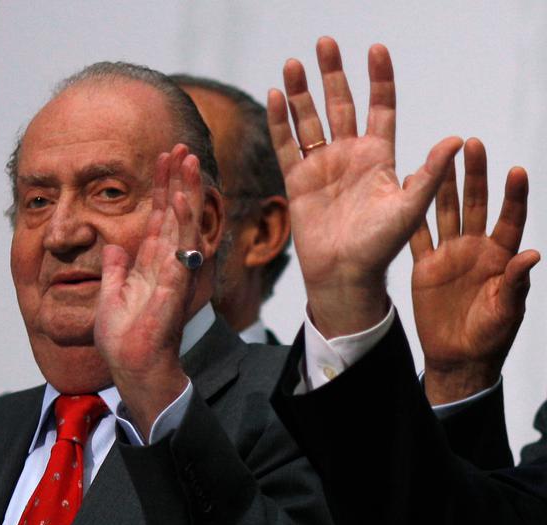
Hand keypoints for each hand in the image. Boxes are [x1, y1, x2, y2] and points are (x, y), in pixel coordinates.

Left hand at [95, 144, 200, 436]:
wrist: (132, 365)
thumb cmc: (124, 337)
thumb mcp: (112, 294)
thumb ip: (115, 268)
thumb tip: (111, 246)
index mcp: (151, 262)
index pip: (158, 217)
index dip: (161, 188)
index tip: (163, 161)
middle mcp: (166, 261)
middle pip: (174, 211)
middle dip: (177, 179)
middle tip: (180, 147)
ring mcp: (173, 269)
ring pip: (182, 221)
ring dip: (184, 189)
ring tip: (187, 158)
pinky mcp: (174, 282)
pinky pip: (179, 245)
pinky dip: (180, 220)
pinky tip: (179, 196)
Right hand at [267, 36, 462, 337]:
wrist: (344, 273)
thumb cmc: (381, 245)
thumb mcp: (410, 207)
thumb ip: (429, 173)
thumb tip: (456, 139)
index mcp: (379, 156)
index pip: (380, 107)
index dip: (379, 78)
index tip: (376, 49)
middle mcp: (350, 154)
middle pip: (341, 104)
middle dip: (333, 74)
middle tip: (325, 43)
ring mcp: (322, 165)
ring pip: (309, 119)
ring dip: (301, 92)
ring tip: (293, 63)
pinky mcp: (298, 180)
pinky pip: (287, 144)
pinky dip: (280, 121)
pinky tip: (275, 96)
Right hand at [410, 138, 539, 403]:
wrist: (458, 356)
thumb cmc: (490, 336)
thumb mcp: (508, 311)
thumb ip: (516, 282)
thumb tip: (532, 254)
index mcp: (500, 257)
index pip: (509, 219)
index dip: (513, 196)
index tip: (515, 170)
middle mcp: (475, 249)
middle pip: (476, 205)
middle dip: (475, 175)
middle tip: (472, 145)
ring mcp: (449, 255)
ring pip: (446, 212)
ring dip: (443, 186)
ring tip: (439, 157)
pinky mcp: (426, 266)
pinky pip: (418, 236)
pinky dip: (413, 216)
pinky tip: (407, 193)